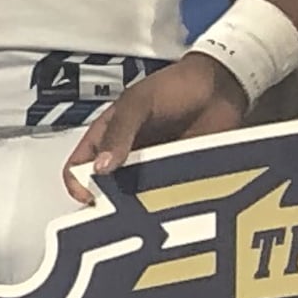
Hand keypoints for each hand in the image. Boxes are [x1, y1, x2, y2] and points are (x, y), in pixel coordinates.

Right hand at [62, 56, 245, 203]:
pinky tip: (177, 205)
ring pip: (139, 201)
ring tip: (152, 209)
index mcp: (107, 138)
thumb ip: (119, 131)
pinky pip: (170, 199)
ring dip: (144, 208)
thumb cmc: (174, 85)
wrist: (220, 88)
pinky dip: (171, 205)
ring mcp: (153, 171)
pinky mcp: (179, 179)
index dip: (77, 184)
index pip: (78, 168)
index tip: (90, 197)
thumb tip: (100, 166)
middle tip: (122, 212)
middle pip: (107, 191)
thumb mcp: (138, 103)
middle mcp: (127, 158)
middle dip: (111, 203)